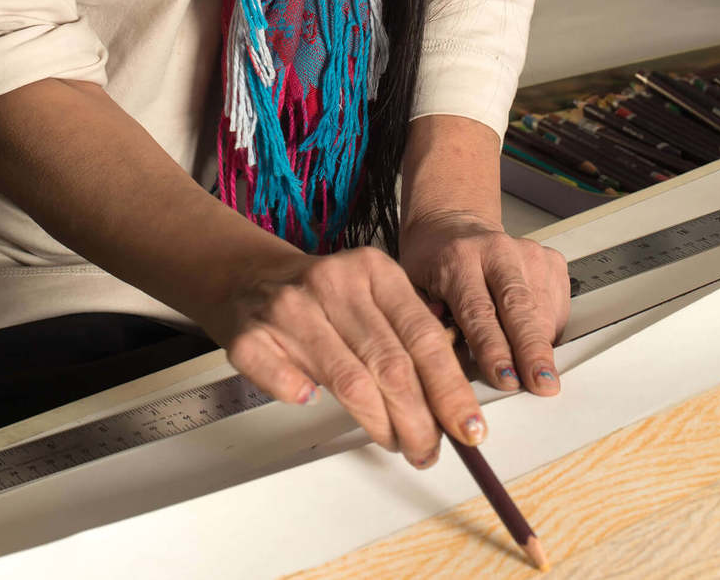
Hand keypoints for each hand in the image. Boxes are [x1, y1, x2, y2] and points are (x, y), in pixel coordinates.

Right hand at [198, 243, 487, 468]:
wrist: (250, 277)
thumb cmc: (323, 297)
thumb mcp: (372, 294)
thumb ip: (409, 333)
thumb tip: (453, 400)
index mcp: (372, 270)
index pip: (423, 335)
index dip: (450, 388)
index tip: (468, 426)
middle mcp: (332, 282)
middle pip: (391, 365)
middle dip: (419, 421)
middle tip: (429, 450)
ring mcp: (290, 307)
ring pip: (350, 382)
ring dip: (380, 425)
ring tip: (396, 443)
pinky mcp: (252, 335)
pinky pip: (288, 384)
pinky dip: (303, 400)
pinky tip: (314, 402)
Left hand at [399, 211, 570, 394]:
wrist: (453, 227)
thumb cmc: (434, 262)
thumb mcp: (415, 289)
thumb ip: (430, 324)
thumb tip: (450, 363)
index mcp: (458, 258)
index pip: (478, 310)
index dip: (494, 348)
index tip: (505, 379)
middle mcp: (496, 250)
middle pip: (520, 307)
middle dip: (533, 351)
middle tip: (542, 384)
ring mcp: (527, 253)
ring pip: (544, 311)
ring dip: (541, 348)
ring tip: (534, 373)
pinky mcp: (550, 260)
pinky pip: (558, 308)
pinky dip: (549, 333)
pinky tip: (533, 339)